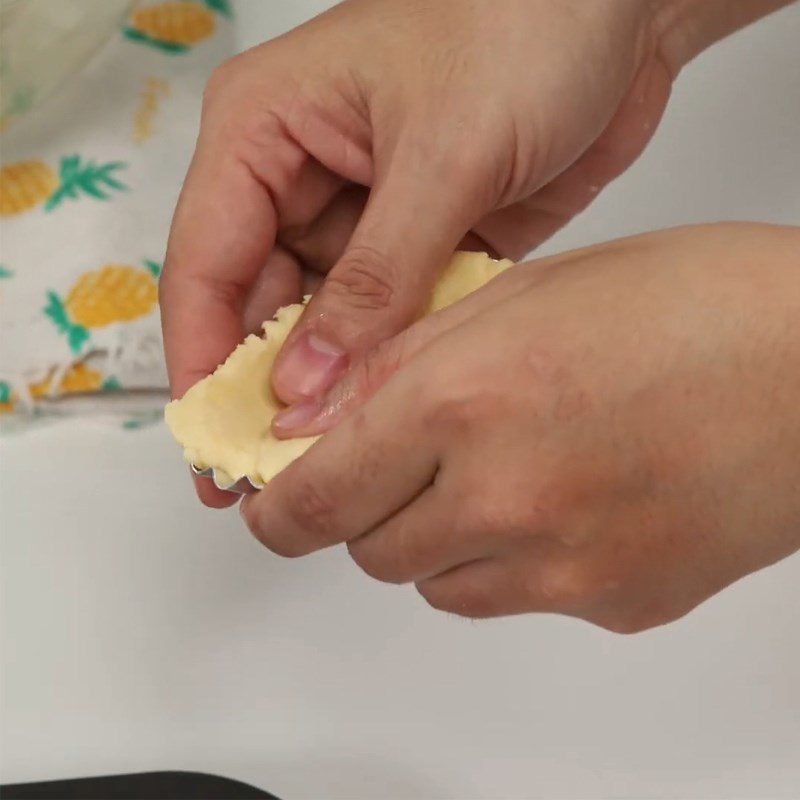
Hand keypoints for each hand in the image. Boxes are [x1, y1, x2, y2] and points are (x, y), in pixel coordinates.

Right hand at [160, 0, 684, 505]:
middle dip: (263, 394)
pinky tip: (387, 422)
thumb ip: (375, 279)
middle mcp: (298, 180)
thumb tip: (306, 388)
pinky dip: (389, 368)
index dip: (202, 364)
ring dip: (330, 390)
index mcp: (265, 132)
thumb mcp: (442, 157)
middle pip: (256, 308)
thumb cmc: (525, 26)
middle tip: (269, 483)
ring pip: (323, 326)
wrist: (624, 14)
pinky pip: (386, 323)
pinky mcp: (416, 247)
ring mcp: (361, 220)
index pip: (205, 264)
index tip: (212, 446)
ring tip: (329, 469)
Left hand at [241, 223, 799, 632]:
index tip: (273, 500)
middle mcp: (505, 500)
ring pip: (438, 584)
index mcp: (466, 402)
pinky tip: (561, 497)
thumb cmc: (690, 304)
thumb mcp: (523, 296)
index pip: (314, 498)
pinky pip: (517, 599)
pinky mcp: (613, 607)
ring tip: (497, 470)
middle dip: (367, 507)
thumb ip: (403, 361)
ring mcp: (564, 570)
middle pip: (370, 551)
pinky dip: (509, 560)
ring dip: (437, 536)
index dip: (277, 506)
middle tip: (405, 458)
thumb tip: (316, 417)